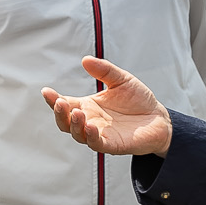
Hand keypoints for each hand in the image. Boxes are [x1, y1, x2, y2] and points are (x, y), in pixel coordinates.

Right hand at [43, 56, 174, 156]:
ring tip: (76, 112)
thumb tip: (86, 59)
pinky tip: (91, 127)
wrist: (159, 118)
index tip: (46, 91)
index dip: (53, 99)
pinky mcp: (112, 145)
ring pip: (77, 134)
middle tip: (60, 102)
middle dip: (59, 113)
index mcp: (88, 106)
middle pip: (65, 122)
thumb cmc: (138, 100)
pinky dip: (91, 136)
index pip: (65, 103)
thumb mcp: (121, 80)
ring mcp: (99, 134)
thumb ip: (105, 70)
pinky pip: (96, 144)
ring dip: (74, 124)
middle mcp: (90, 121)